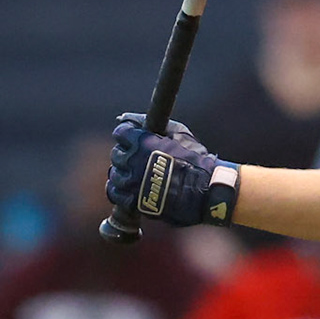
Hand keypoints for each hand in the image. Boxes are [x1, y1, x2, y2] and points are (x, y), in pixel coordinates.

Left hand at [107, 113, 239, 227]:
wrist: (204, 190)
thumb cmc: (195, 159)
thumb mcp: (177, 132)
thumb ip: (149, 122)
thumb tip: (124, 117)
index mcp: (141, 142)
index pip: (120, 133)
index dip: (128, 136)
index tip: (134, 140)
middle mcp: (132, 161)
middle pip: (116, 154)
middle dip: (126, 154)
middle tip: (140, 159)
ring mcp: (130, 182)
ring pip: (115, 174)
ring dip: (125, 173)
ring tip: (140, 175)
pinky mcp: (132, 201)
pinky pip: (115, 193)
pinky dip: (120, 190)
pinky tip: (131, 189)